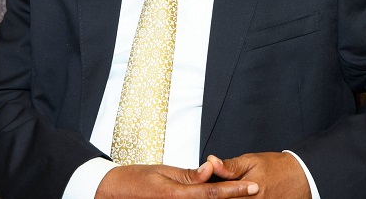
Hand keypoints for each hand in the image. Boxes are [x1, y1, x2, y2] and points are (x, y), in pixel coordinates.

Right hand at [95, 161, 259, 198]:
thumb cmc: (135, 180)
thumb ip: (190, 175)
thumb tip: (212, 169)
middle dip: (233, 198)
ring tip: (240, 194)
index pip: (213, 194)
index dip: (235, 190)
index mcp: (177, 196)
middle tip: (253, 191)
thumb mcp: (164, 172)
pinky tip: (218, 198)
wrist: (112, 193)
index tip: (253, 187)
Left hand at [208, 152, 310, 198]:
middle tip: (203, 194)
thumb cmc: (276, 167)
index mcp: (246, 191)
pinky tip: (234, 198)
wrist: (301, 177)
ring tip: (222, 195)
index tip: (197, 192)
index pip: (219, 197)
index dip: (208, 194)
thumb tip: (211, 161)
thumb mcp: (251, 161)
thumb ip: (230, 166)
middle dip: (216, 197)